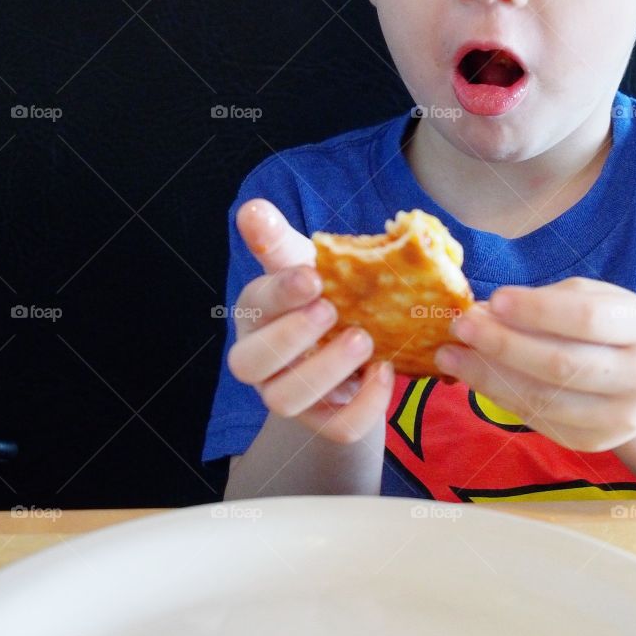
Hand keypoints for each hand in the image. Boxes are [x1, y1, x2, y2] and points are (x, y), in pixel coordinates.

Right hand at [226, 199, 394, 442]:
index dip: (280, 294)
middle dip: (291, 337)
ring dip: (325, 371)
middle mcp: (261, 360)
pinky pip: (337, 428)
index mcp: (256, 314)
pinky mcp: (322, 422)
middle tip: (332, 310)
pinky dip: (364, 405)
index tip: (313, 277)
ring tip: (364, 340)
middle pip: (250, 364)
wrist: (353, 342)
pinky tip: (385, 372)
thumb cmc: (322, 295)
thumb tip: (251, 208)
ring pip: (286, 400)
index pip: (253, 306)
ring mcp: (288, 395)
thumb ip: (278, 240)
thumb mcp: (303, 264)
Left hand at [434, 277, 635, 452]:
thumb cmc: (614, 328)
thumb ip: (546, 301)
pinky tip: (474, 376)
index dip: (537, 310)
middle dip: (502, 345)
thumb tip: (484, 311)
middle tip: (460, 326)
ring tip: (451, 354)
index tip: (494, 299)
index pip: (587, 319)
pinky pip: (538, 420)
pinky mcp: (594, 442)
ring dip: (488, 376)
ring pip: (544, 400)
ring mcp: (620, 418)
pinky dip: (500, 397)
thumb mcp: (595, 299)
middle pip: (561, 365)